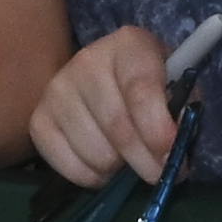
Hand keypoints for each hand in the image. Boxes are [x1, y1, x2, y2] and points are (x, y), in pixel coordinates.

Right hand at [29, 24, 186, 187]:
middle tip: (162, 174)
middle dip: (146, 160)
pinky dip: (93, 177)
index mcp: (130, 44)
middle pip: (117, 126)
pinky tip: (105, 165)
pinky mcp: (38, 119)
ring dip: (119, 169)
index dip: (158, 129)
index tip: (173, 156)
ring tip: (129, 160)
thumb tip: (173, 148)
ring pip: (95, 152)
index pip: (140, 90)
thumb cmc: (153, 83)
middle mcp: (87, 61)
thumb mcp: (177, 86)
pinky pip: (68, 166)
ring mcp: (57, 90)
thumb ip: (182, 111)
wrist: (110, 78)